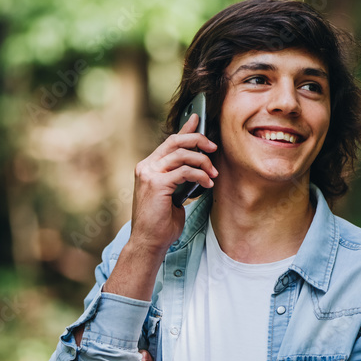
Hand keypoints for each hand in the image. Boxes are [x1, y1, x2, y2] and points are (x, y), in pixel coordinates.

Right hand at [128, 113, 217, 254]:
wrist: (150, 241)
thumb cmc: (162, 221)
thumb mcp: (173, 194)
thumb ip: (179, 177)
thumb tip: (197, 166)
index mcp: (149, 167)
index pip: (169, 142)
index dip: (185, 129)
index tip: (198, 118)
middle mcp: (146, 166)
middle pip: (176, 141)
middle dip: (198, 140)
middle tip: (214, 148)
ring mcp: (149, 174)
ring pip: (182, 154)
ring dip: (203, 162)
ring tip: (213, 175)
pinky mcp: (157, 184)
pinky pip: (185, 171)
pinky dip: (200, 176)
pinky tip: (207, 185)